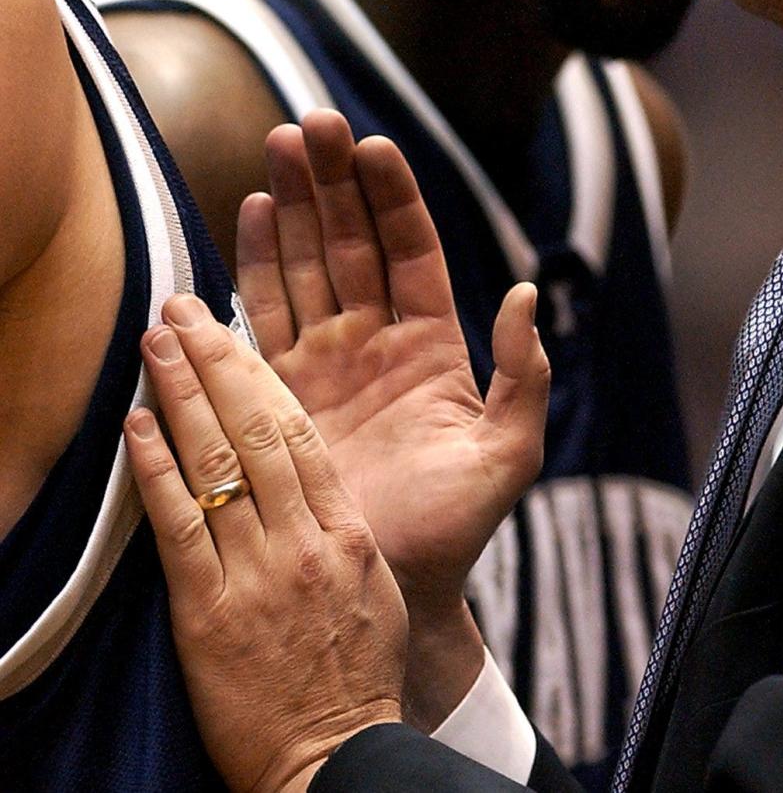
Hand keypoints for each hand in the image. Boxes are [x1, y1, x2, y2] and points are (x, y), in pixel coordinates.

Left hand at [124, 295, 405, 792]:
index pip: (300, 428)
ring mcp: (260, 574)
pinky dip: (158, 472)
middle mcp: (306, 539)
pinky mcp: (211, 615)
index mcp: (347, 528)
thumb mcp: (371, 585)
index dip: (260, 371)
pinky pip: (182, 529)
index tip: (228, 327)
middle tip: (179, 309)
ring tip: (153, 342)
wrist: (336, 759)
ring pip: (220, 463)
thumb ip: (340, 519)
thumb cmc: (356, 672)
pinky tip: (137, 427)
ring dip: (182, 394)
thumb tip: (307, 464)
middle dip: (216, 360)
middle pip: (259, 428)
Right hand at [236, 112, 549, 717]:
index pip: (410, 250)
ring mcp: (324, 360)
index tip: (375, 146)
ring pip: (306, 263)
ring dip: (292, 204)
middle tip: (315, 122)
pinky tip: (249, 210)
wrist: (394, 589)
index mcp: (432, 343)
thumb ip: (522, 374)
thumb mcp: (508, 453)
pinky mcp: (278, 389)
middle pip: (351, 240)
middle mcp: (375, 339)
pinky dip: (255, 260)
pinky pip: (264, 312)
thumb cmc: (457, 526)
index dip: (393, 198)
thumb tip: (524, 291)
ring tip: (279, 145)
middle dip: (334, 181)